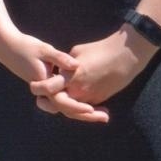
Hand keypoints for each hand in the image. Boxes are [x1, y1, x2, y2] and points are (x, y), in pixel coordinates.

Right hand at [0, 24, 106, 123]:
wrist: (7, 46)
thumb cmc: (25, 46)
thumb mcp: (43, 49)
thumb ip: (60, 58)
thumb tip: (76, 65)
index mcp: (45, 84)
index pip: (62, 102)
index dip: (77, 106)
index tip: (91, 109)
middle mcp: (46, 91)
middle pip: (67, 109)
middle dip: (87, 115)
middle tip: (106, 116)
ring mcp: (47, 90)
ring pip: (67, 106)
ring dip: (84, 110)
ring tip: (103, 111)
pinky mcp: (48, 87)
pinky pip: (64, 99)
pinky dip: (77, 102)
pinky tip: (91, 99)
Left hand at [32, 25, 154, 109]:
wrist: (126, 56)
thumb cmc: (100, 50)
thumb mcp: (77, 53)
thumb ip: (65, 64)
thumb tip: (60, 69)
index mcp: (71, 76)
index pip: (49, 89)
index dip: (39, 89)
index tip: (33, 87)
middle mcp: (80, 90)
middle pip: (59, 105)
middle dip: (49, 104)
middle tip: (42, 101)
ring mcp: (91, 97)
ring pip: (73, 110)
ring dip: (64, 108)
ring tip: (56, 104)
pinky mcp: (100, 99)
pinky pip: (86, 107)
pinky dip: (79, 108)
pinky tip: (74, 103)